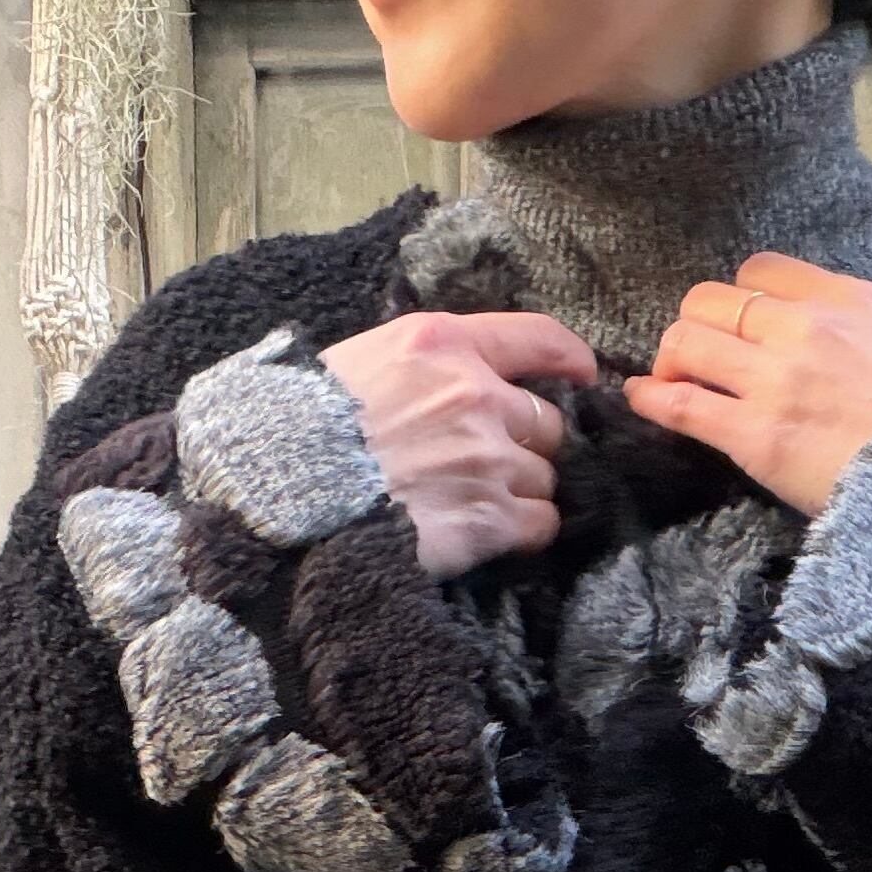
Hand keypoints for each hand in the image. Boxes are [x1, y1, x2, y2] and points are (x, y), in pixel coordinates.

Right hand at [320, 308, 597, 577]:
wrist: (289, 491)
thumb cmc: (313, 425)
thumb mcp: (365, 359)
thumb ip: (425, 361)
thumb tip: (465, 376)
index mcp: (444, 344)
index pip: (534, 338)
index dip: (567, 358)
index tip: (582, 373)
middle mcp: (475, 396)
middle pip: (545, 423)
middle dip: (525, 444)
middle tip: (484, 464)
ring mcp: (487, 459)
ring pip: (544, 477)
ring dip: (520, 492)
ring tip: (472, 503)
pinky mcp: (488, 519)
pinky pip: (540, 524)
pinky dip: (524, 532)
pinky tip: (492, 534)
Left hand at [622, 255, 871, 516]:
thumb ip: (857, 323)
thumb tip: (825, 328)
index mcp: (842, 299)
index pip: (759, 272)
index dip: (737, 296)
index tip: (737, 323)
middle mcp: (802, 329)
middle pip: (710, 301)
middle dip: (694, 325)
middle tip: (696, 356)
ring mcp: (775, 382)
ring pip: (687, 343)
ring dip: (670, 359)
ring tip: (669, 378)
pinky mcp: (756, 437)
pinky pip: (683, 405)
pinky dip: (652, 398)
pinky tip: (642, 397)